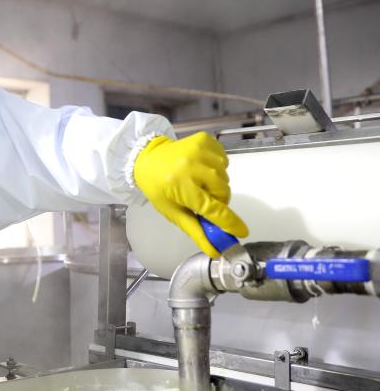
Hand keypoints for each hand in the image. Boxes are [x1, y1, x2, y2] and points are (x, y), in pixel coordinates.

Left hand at [133, 132, 248, 256]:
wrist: (148, 158)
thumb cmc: (159, 189)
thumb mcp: (173, 212)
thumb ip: (196, 231)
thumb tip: (216, 250)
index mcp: (181, 186)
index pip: (212, 208)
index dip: (229, 222)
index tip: (242, 232)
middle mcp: (192, 166)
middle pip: (223, 193)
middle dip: (217, 201)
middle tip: (203, 200)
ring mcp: (200, 150)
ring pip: (225, 177)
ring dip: (216, 185)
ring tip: (198, 182)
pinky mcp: (206, 139)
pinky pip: (223, 161)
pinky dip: (217, 168)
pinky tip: (200, 168)